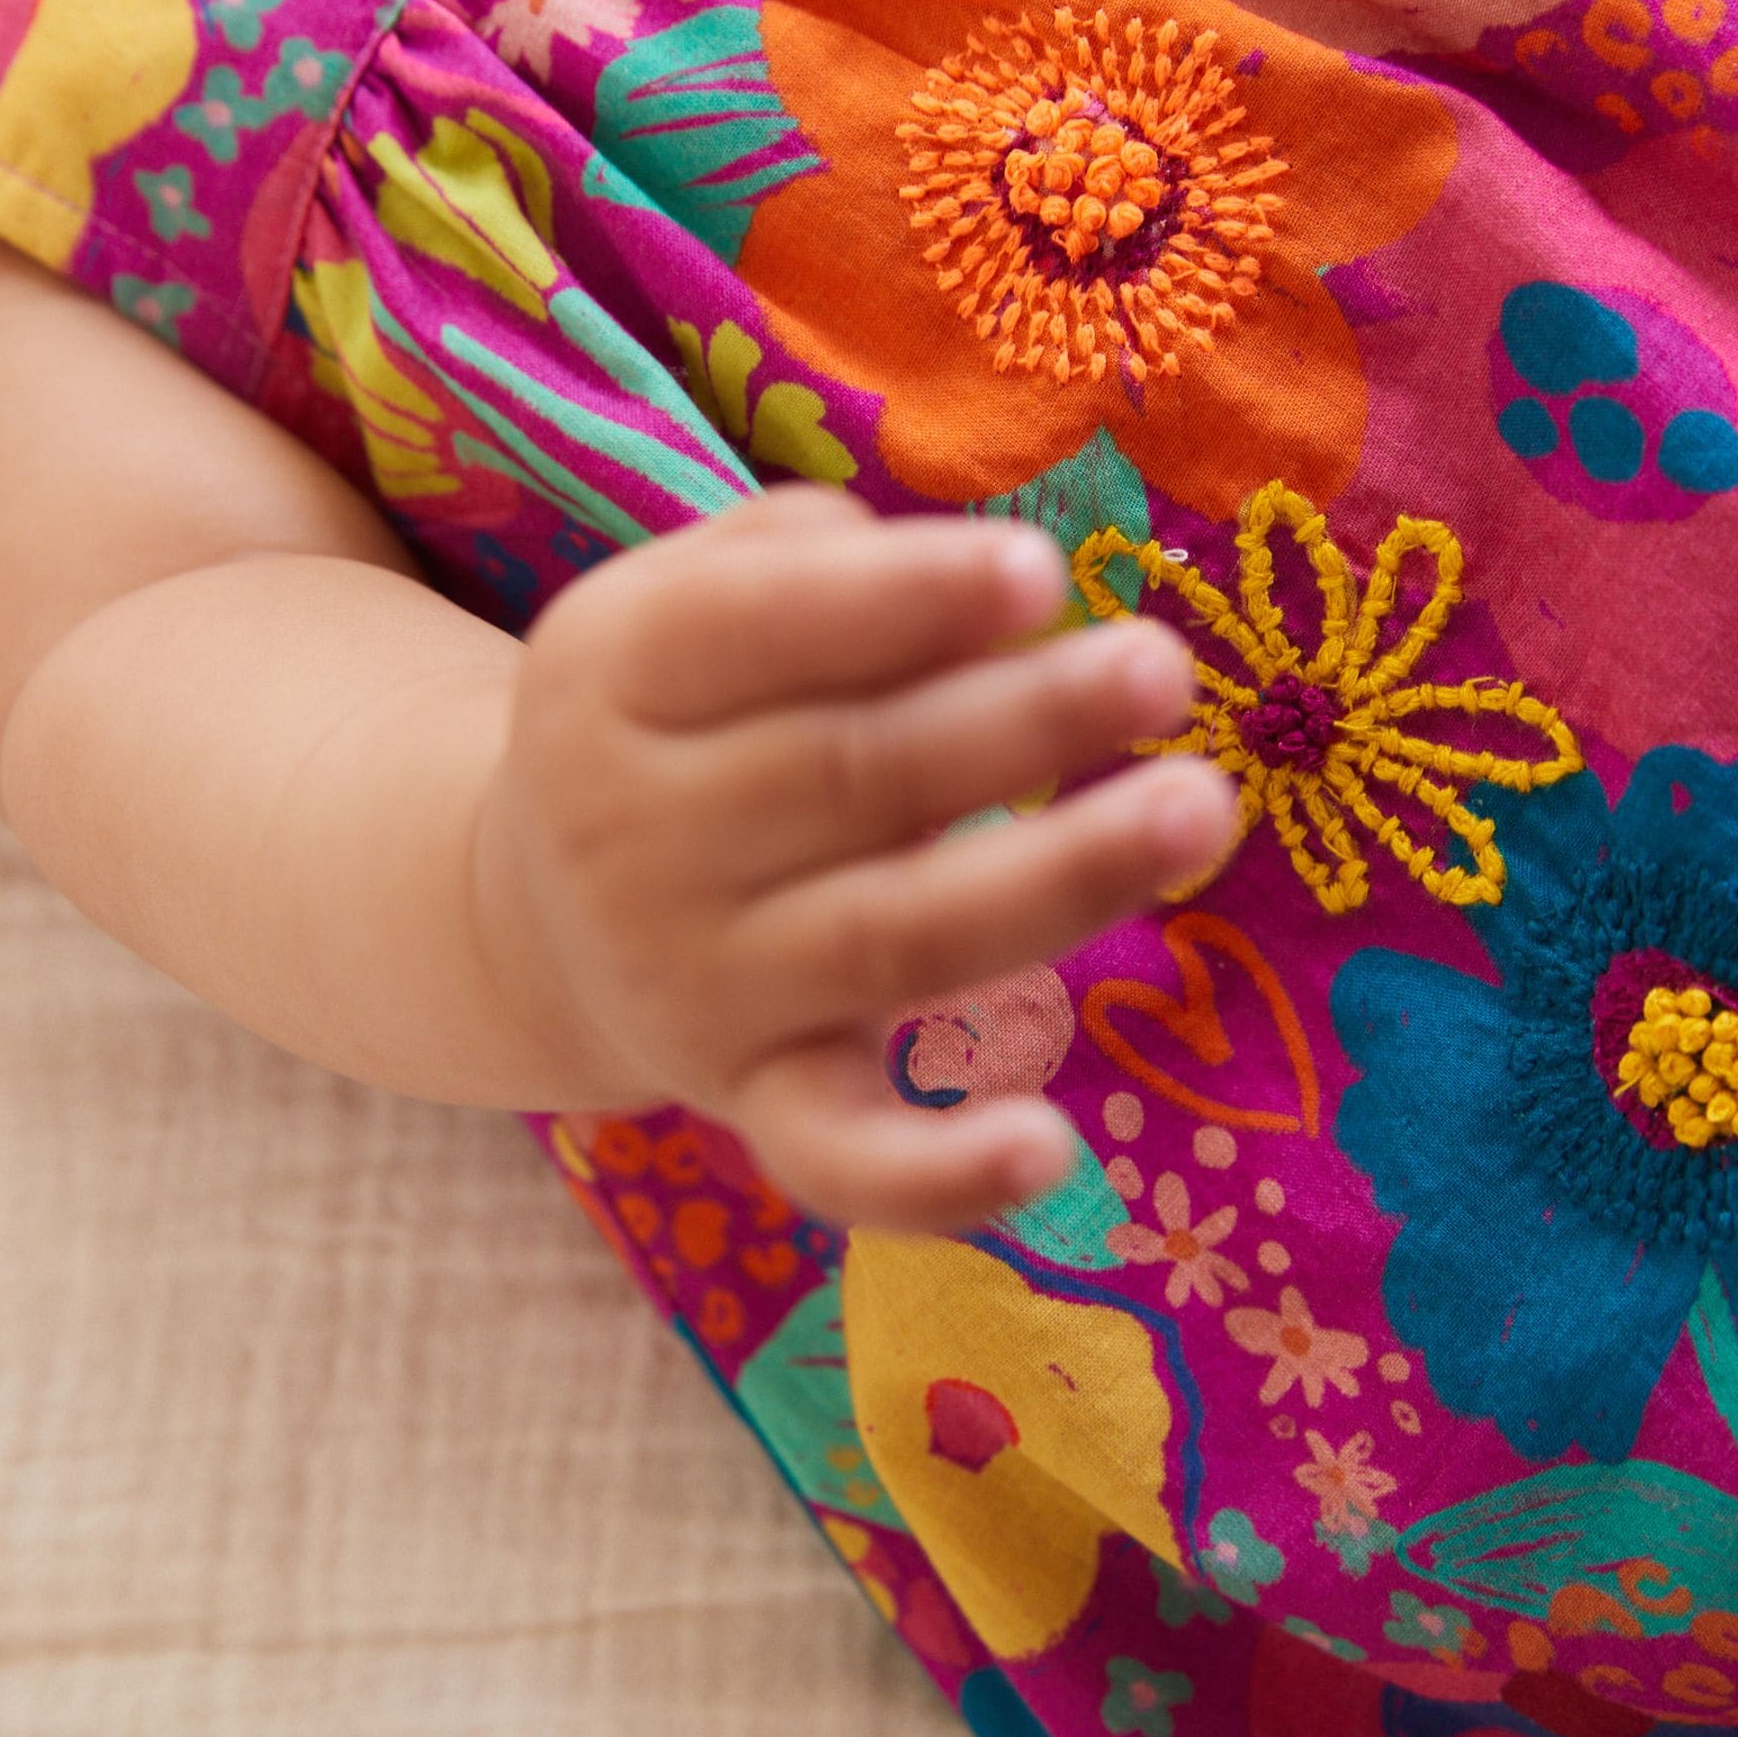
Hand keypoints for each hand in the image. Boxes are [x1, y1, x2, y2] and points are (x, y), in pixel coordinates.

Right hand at [471, 488, 1235, 1234]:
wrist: (539, 913)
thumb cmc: (686, 707)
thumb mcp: (696, 594)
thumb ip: (826, 561)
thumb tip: (991, 596)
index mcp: (613, 671)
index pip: (757, 627)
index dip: (903, 599)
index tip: (1041, 572)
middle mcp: (631, 834)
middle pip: (851, 775)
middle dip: (1020, 723)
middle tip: (1162, 668)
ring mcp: (693, 984)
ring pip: (891, 938)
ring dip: (1055, 878)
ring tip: (1198, 808)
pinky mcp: (752, 1102)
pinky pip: (837, 1158)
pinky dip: (935, 1175)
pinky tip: (1049, 1151)